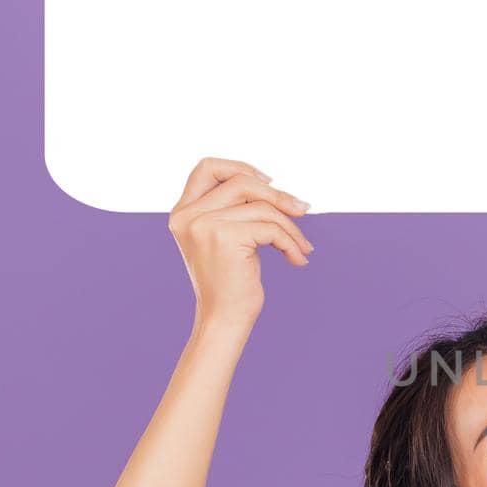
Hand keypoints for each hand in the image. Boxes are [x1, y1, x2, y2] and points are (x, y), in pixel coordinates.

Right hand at [167, 157, 313, 328]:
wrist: (224, 319)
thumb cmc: (231, 281)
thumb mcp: (226, 237)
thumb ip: (236, 209)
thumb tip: (277, 188)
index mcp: (183, 212)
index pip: (207, 167)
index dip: (240, 167)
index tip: (269, 182)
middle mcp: (188, 215)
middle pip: (242, 182)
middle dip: (278, 195)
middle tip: (303, 210)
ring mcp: (204, 224)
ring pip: (262, 207)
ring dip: (290, 226)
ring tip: (302, 246)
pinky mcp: (225, 237)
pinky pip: (271, 228)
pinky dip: (291, 242)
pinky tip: (297, 259)